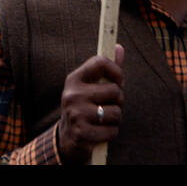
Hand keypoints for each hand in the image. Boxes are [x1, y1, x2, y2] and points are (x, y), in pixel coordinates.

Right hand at [57, 44, 125, 165]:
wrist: (67, 138)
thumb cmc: (85, 106)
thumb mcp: (91, 86)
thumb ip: (107, 69)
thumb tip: (119, 47)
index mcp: (75, 79)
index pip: (101, 62)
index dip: (116, 70)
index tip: (119, 81)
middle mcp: (72, 94)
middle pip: (115, 90)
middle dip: (118, 100)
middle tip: (108, 105)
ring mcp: (76, 114)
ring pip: (116, 112)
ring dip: (115, 119)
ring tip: (103, 120)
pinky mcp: (82, 133)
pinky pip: (112, 130)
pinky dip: (111, 132)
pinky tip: (101, 132)